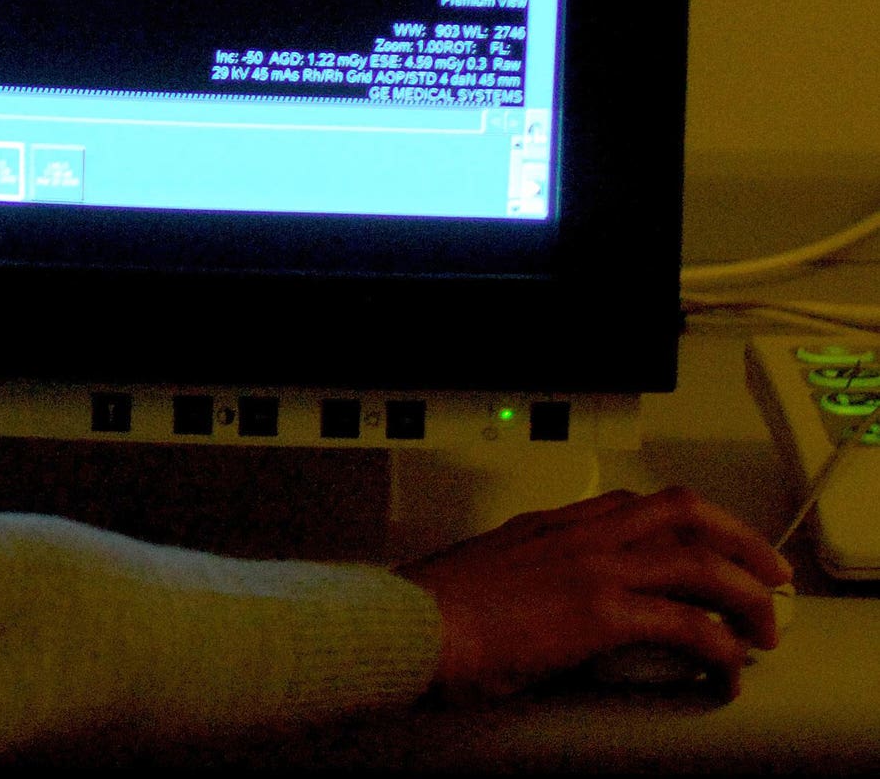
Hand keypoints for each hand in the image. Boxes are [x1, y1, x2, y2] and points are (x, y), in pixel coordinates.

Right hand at [396, 486, 792, 701]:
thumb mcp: (484, 577)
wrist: (408, 625)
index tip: (704, 546)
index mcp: (547, 526)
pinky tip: (726, 668)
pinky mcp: (602, 614)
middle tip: (765, 572)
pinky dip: (721, 649)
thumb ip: (522, 581)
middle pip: (683, 513)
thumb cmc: (428, 613)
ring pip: (701, 562)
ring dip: (746, 595)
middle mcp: (578, 536)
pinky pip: (689, 625)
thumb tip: (541, 613)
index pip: (633, 505)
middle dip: (739, 540)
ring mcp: (593, 570)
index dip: (683, 525)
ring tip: (762, 628)